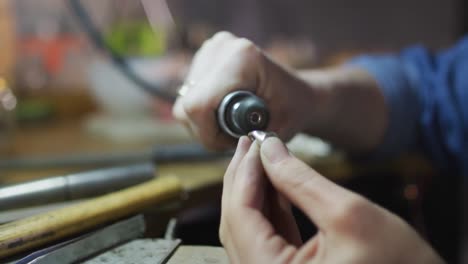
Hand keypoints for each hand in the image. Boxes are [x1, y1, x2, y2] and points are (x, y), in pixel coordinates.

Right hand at [172, 31, 327, 149]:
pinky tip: (224, 112)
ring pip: (184, 102)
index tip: (231, 142)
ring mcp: (211, 49)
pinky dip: (203, 111)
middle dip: (207, 129)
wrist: (298, 94)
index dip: (208, 133)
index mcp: (242, 59)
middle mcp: (222, 47)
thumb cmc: (292, 112)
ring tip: (232, 123)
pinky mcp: (204, 55)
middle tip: (233, 135)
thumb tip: (221, 146)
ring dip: (204, 121)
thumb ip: (248, 141)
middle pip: (188, 105)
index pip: (199, 105)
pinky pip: (188, 95)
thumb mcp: (277, 132)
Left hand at [220, 136, 444, 263]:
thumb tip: (269, 149)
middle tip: (250, 145)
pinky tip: (273, 183)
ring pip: (249, 229)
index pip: (240, 217)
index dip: (244, 174)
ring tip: (260, 159)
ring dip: (254, 192)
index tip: (253, 143)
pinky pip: (265, 238)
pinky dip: (268, 209)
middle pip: (238, 224)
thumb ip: (300, 179)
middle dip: (243, 180)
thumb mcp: (348, 214)